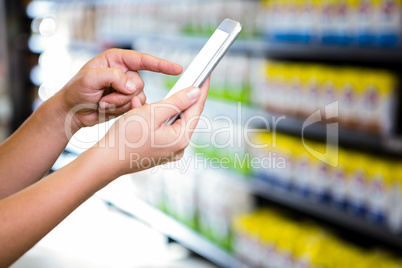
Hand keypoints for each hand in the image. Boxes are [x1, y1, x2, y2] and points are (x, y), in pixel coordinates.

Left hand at [57, 48, 182, 132]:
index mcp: (116, 60)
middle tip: (104, 99)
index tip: (177, 69)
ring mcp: (126, 87)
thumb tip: (132, 86)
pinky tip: (107, 109)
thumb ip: (112, 77)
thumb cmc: (76, 91)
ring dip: (120, 104)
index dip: (161, 65)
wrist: (72, 112)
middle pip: (140, 83)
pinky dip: (122, 110)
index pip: (143, 60)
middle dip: (123, 94)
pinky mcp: (127, 101)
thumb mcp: (90, 79)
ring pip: (139, 97)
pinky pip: (136, 107)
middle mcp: (123, 72)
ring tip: (103, 104)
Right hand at [94, 77, 209, 177]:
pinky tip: (138, 113)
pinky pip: (162, 130)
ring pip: (170, 121)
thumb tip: (196, 92)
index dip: (201, 90)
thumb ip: (177, 101)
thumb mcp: (152, 113)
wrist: (106, 161)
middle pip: (184, 115)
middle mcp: (179, 147)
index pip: (196, 109)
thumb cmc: (126, 138)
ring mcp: (169, 151)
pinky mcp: (160, 152)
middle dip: (174, 99)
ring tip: (141, 104)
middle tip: (173, 84)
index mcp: (181, 139)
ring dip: (159, 108)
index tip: (205, 76)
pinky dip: (153, 119)